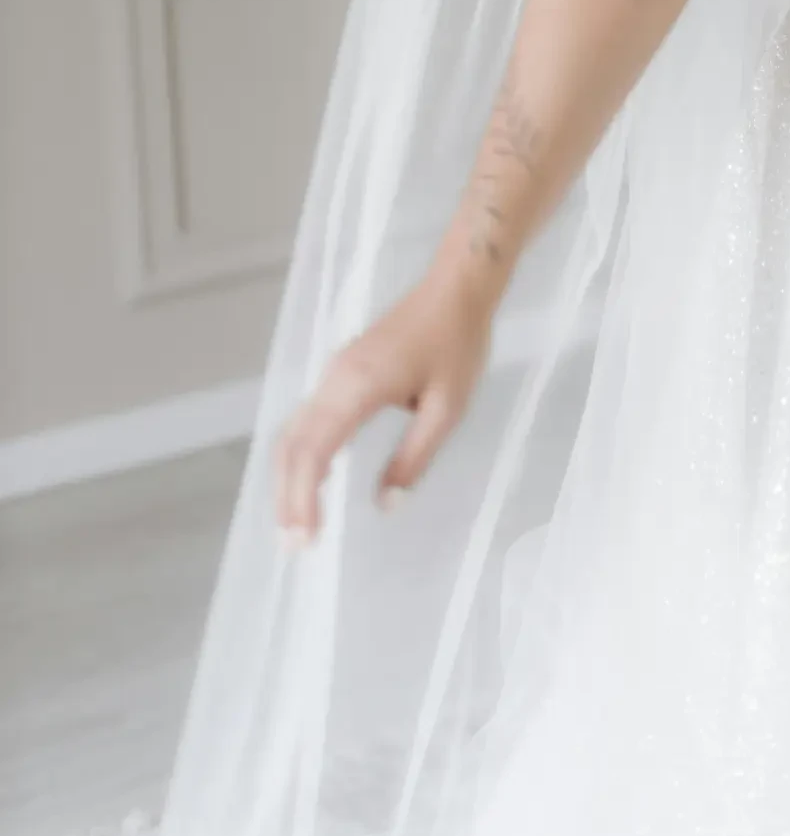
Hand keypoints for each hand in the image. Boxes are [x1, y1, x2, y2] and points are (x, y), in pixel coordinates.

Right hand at [271, 268, 493, 544]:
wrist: (456, 288)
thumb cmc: (457, 344)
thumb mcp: (447, 408)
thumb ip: (414, 458)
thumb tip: (386, 505)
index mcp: (357, 387)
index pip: (313, 452)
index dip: (303, 499)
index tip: (306, 540)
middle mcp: (335, 379)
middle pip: (292, 445)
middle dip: (287, 498)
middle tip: (294, 547)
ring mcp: (334, 372)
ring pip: (294, 431)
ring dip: (289, 479)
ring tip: (297, 524)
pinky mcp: (341, 370)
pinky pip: (307, 418)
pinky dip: (300, 456)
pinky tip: (312, 481)